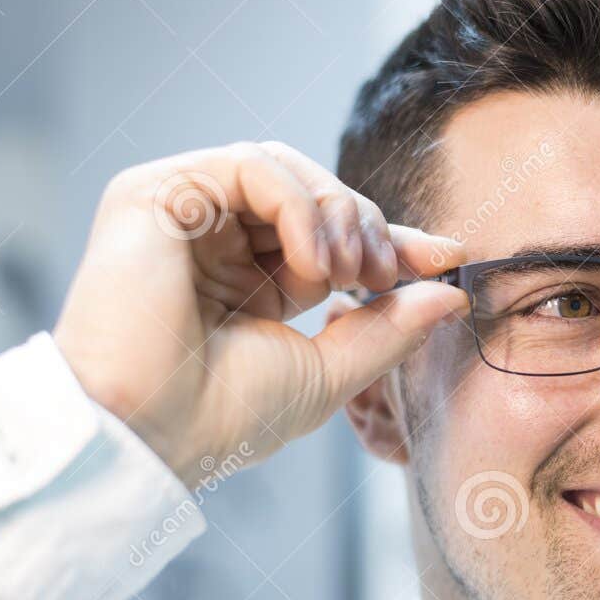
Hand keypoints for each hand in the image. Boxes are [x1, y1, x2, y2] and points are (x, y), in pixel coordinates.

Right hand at [55, 142, 466, 485]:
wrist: (147, 433)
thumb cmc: (220, 418)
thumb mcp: (328, 371)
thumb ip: (388, 327)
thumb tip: (451, 294)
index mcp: (249, 280)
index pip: (329, 234)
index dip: (392, 237)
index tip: (446, 256)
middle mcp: (215, 240)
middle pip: (313, 191)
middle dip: (367, 224)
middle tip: (386, 276)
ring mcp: (184, 214)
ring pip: (286, 168)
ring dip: (337, 213)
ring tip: (348, 273)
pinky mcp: (155, 194)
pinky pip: (251, 166)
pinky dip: (299, 205)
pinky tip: (312, 262)